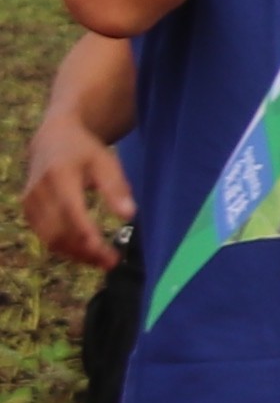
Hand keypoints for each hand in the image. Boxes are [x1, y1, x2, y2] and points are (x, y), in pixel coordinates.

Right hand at [22, 111, 130, 272]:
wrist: (51, 140)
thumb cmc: (84, 151)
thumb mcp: (105, 161)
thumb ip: (116, 187)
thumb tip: (129, 215)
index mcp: (58, 176)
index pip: (71, 211)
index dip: (86, 234)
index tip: (106, 252)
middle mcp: (38, 191)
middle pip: (59, 230)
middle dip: (85, 251)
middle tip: (112, 262)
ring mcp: (30, 202)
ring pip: (50, 238)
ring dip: (76, 254)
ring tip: (103, 263)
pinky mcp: (28, 211)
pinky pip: (45, 236)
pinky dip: (66, 248)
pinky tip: (86, 254)